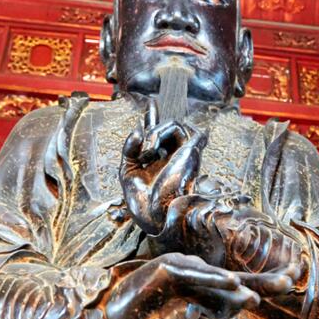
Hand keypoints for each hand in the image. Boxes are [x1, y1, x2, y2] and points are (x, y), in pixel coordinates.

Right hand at [103, 253, 272, 318]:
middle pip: (236, 280)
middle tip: (289, 277)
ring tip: (253, 296)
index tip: (297, 275)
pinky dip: (206, 278)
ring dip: (232, 285)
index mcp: (214, 296)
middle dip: (262, 279)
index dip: (270, 282)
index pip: (246, 288)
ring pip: (213, 278)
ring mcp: (183, 273)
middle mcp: (202, 281)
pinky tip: (224, 282)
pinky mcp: (163, 271)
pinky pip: (188, 275)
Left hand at [119, 110, 205, 234]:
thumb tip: (138, 129)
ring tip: (148, 152)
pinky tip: (156, 148)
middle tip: (142, 153)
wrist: (156, 215)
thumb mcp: (126, 171)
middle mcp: (171, 155)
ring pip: (173, 125)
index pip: (156, 132)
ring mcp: (182, 153)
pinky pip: (190, 132)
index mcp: (157, 160)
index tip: (151, 103)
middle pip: (163, 126)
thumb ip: (129, 149)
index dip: (153, 117)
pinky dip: (169, 132)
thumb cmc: (142, 201)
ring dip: (156, 133)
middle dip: (149, 133)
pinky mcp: (191, 154)